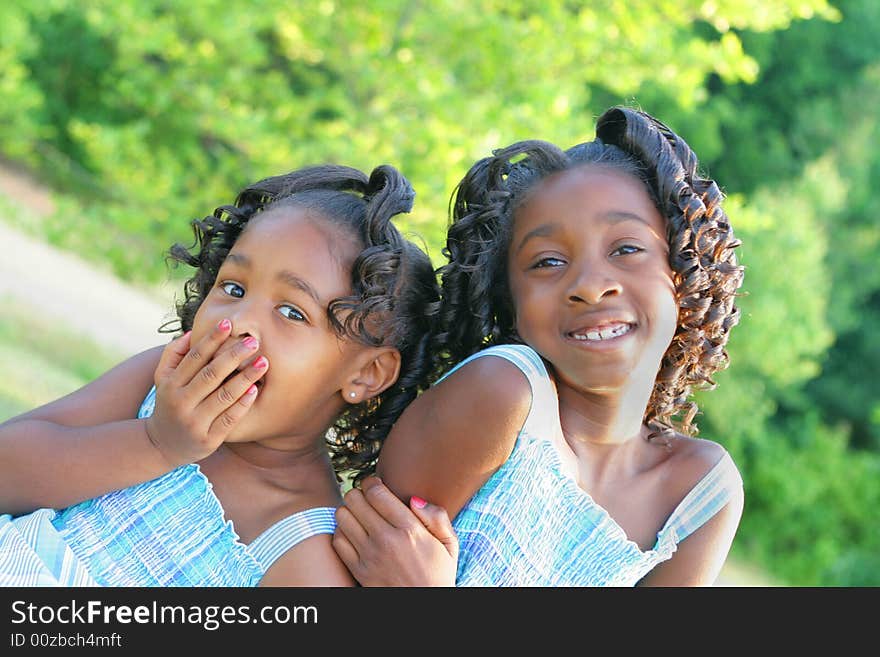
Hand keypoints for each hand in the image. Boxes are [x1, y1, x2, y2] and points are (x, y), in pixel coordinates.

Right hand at [144, 319, 267, 466]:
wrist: (161, 445)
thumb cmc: (170, 403)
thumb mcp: (162, 379)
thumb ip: (173, 354)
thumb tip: (192, 332)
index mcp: (170, 384)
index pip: (194, 357)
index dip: (211, 339)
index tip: (228, 323)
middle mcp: (181, 403)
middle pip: (211, 375)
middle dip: (234, 356)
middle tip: (254, 341)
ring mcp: (194, 422)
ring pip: (223, 396)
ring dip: (245, 378)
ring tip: (263, 363)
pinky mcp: (207, 440)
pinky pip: (228, 420)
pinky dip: (242, 405)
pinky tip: (256, 390)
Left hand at [332, 476, 458, 586]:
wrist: (425, 611)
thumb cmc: (438, 575)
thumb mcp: (450, 545)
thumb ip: (437, 517)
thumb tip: (414, 500)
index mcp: (409, 530)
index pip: (376, 492)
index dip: (372, 482)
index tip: (376, 485)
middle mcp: (386, 540)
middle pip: (354, 499)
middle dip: (359, 493)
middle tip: (367, 499)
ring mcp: (369, 556)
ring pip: (342, 516)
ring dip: (349, 511)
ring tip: (359, 515)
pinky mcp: (358, 570)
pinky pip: (337, 540)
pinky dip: (342, 532)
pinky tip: (354, 534)